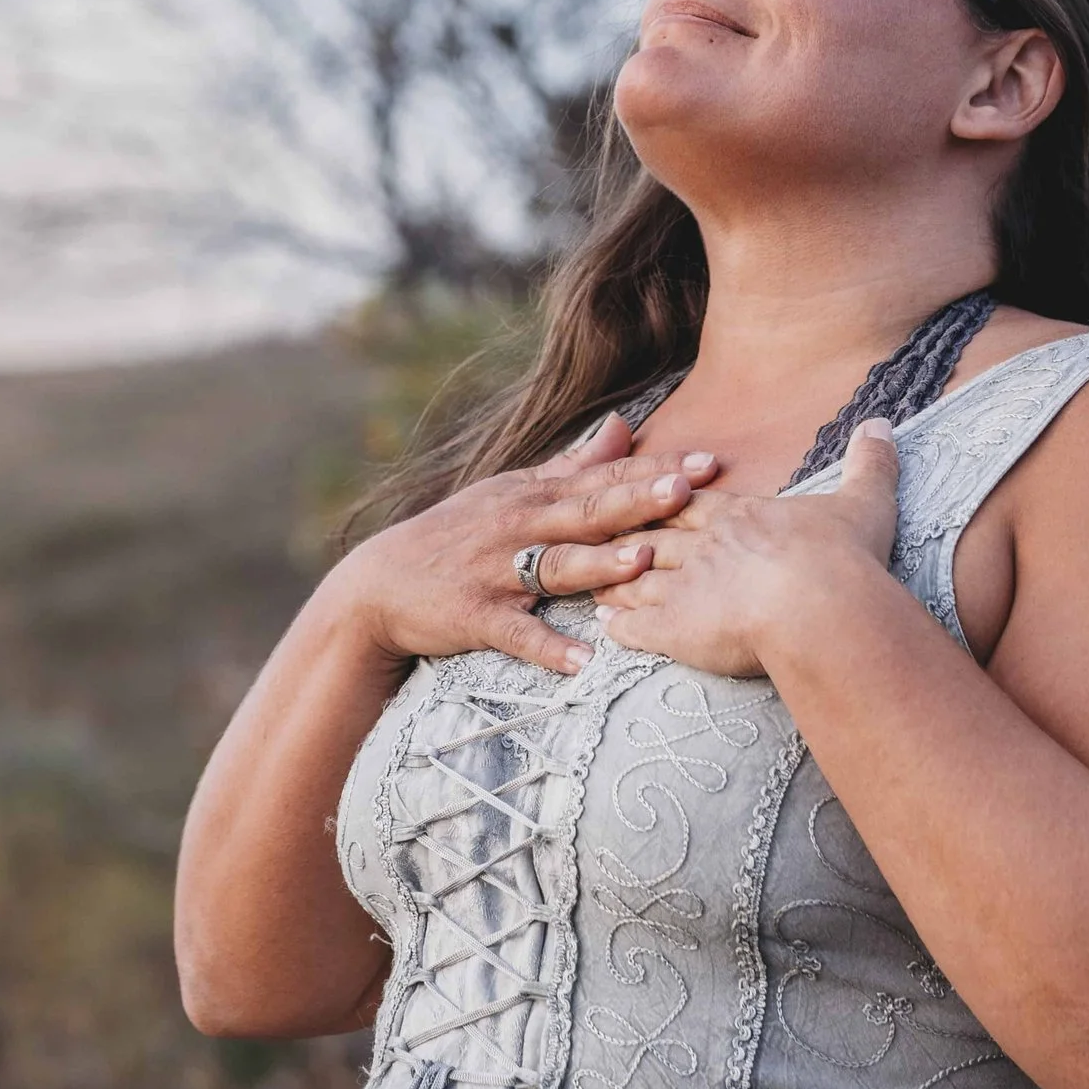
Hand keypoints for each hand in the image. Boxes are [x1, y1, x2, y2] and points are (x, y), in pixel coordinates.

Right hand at [329, 412, 719, 676]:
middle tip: (687, 492)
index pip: (604, 478)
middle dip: (638, 501)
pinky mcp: (475, 616)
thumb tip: (624, 427)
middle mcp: (520, 525)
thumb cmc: (458, 535)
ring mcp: (497, 571)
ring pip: (555, 565)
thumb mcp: (513, 491)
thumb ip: (573, 463)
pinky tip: (581, 662)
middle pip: (588, 512)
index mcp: (535, 495)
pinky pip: (516, 634)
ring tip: (642, 563)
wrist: (379, 584)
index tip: (708, 464)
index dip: (655, 470)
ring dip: (599, 564)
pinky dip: (547, 648)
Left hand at [593, 418, 902, 675]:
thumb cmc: (842, 559)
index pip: (694, 505)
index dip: (669, 501)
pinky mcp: (672, 629)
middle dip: (628, 535)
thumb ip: (869, 465)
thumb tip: (882, 423)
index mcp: (739, 516)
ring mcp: (682, 586)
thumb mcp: (865, 504)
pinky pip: (635, 627)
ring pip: (634, 578)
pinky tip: (604, 628)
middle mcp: (703, 545)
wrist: (819, 606)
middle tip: (602, 534)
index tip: (650, 497)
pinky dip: (617, 626)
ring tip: (593, 580)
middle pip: (654, 535)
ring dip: (613, 580)